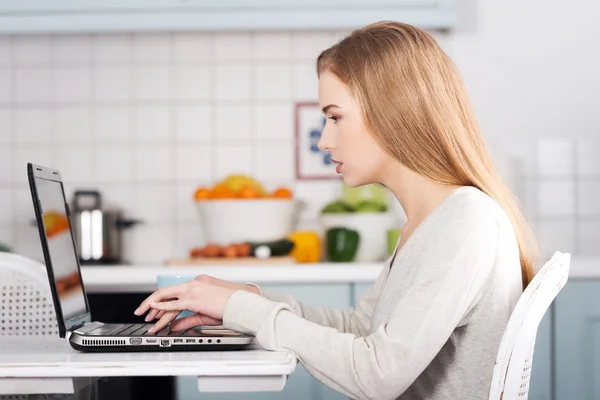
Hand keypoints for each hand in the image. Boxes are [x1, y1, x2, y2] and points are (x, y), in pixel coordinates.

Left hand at [141, 275, 258, 322]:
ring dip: (153, 308)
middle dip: (149, 302)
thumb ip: (187, 320)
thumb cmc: (228, 306)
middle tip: (140, 311)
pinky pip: (174, 304)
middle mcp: (192, 284)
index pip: (173, 292)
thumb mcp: (205, 313)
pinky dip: (161, 307)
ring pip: (166, 298)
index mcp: (197, 283)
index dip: (161, 301)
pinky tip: (153, 310)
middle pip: (165, 291)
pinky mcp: (194, 300)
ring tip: (145, 317)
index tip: (152, 309)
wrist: (241, 303)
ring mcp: (193, 290)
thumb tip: (173, 326)